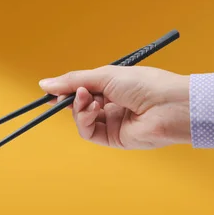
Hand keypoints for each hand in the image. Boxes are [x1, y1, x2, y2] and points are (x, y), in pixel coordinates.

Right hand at [39, 65, 190, 148]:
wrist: (169, 106)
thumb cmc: (146, 84)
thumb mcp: (104, 75)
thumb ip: (73, 81)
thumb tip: (45, 83)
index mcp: (113, 87)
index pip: (82, 89)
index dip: (65, 90)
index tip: (48, 89)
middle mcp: (111, 105)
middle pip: (78, 105)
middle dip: (69, 98)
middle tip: (67, 93)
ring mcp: (112, 123)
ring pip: (81, 119)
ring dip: (78, 108)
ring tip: (87, 98)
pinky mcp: (113, 138)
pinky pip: (88, 132)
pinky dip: (84, 120)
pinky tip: (92, 109)